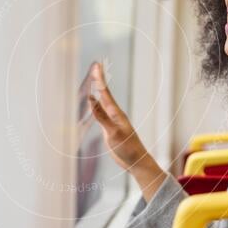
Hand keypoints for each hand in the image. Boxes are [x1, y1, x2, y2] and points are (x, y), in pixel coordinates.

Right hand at [87, 62, 168, 201]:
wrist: (136, 162)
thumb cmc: (127, 148)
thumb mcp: (113, 133)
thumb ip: (101, 116)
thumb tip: (90, 99)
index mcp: (116, 113)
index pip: (105, 92)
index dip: (100, 79)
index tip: (97, 65)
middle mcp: (114, 114)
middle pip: (104, 94)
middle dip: (99, 80)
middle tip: (96, 66)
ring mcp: (112, 121)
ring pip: (102, 102)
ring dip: (97, 91)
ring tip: (94, 80)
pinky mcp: (109, 129)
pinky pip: (100, 113)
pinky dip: (95, 105)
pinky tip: (93, 103)